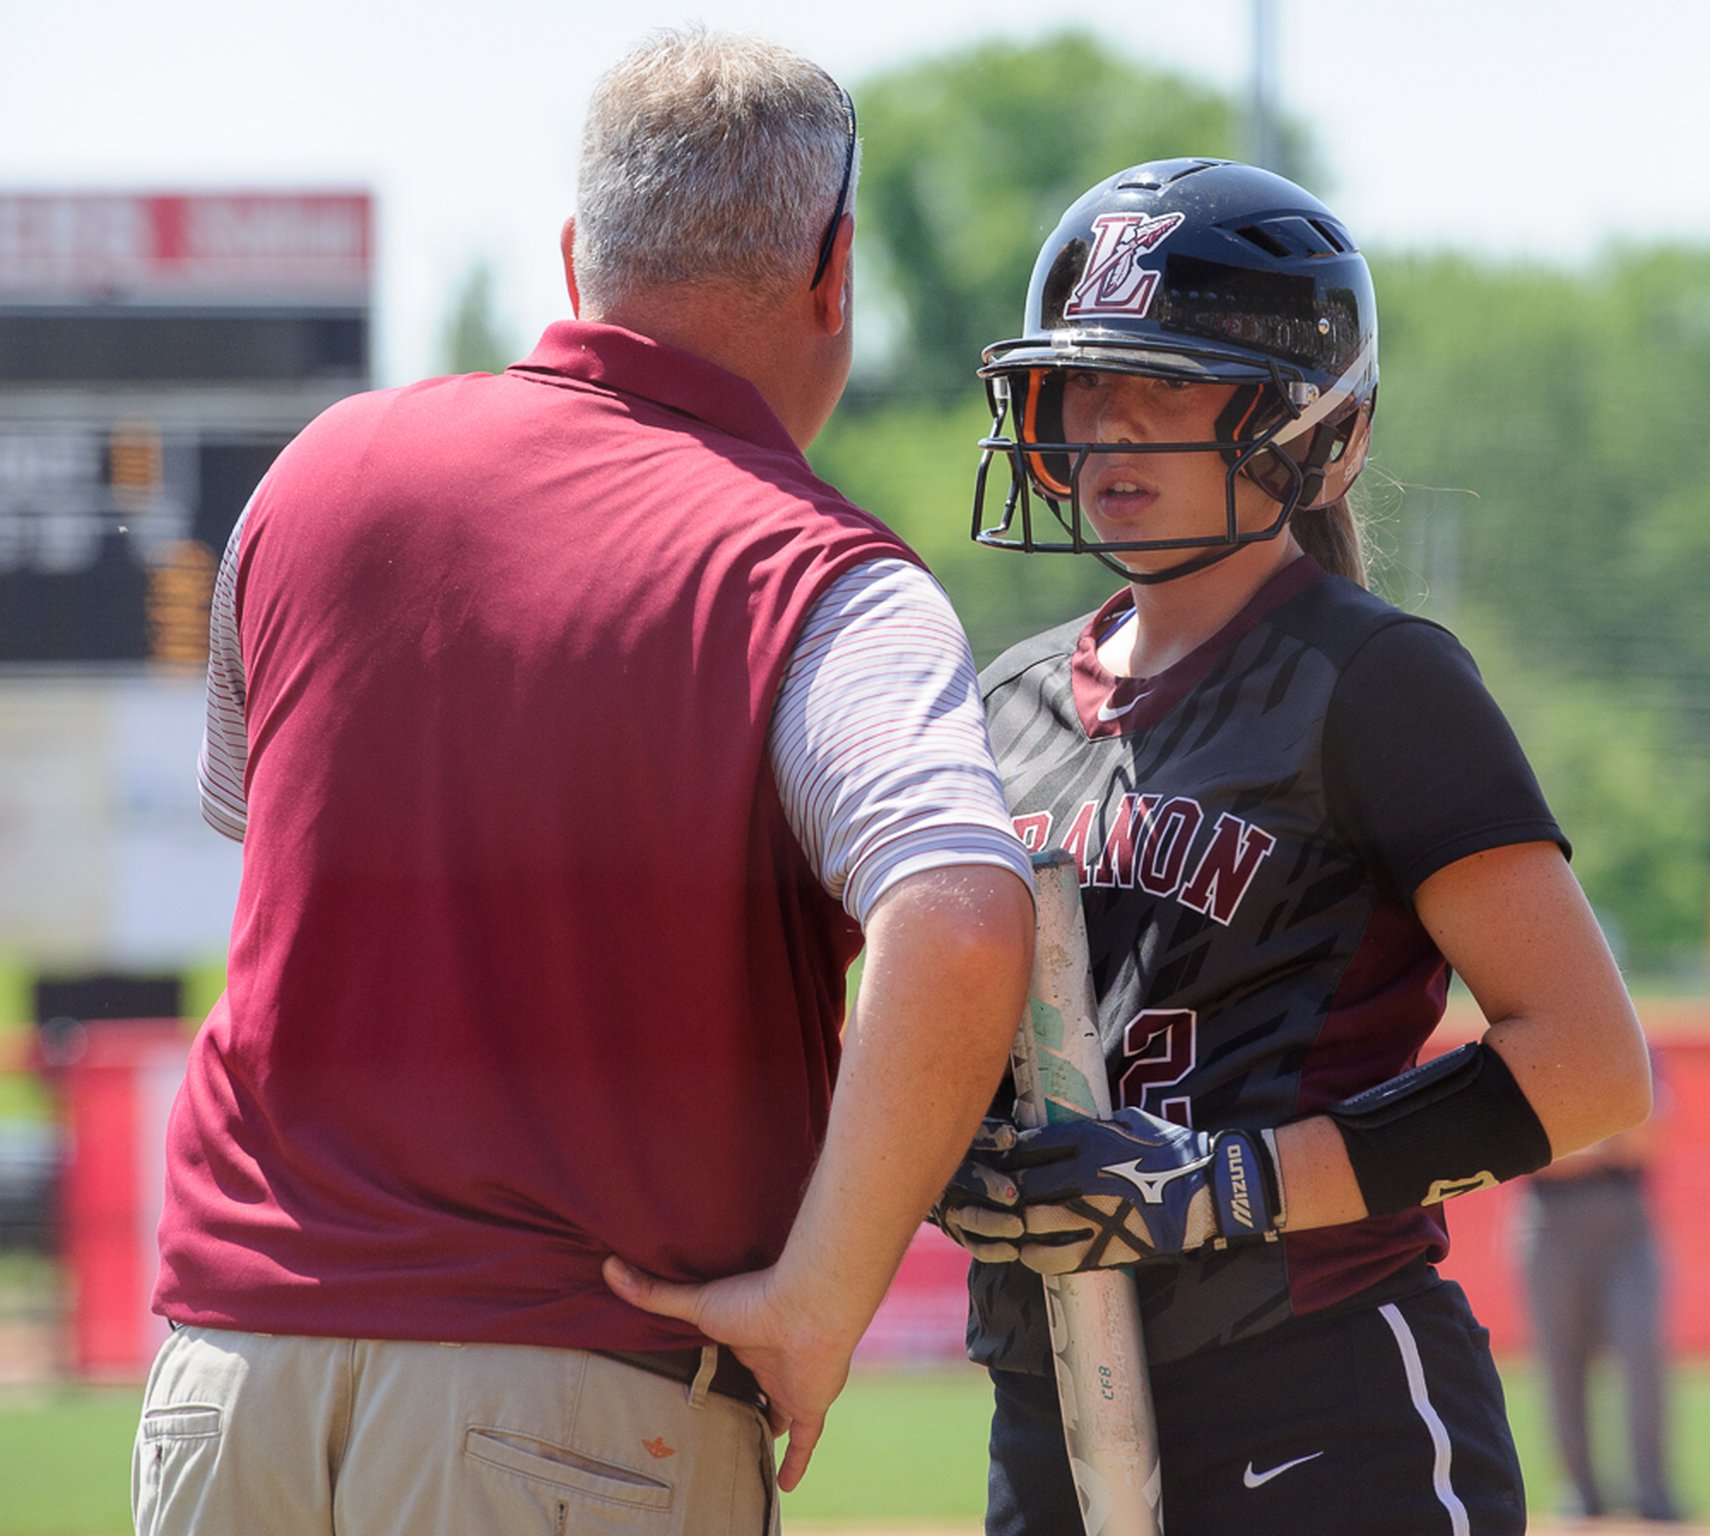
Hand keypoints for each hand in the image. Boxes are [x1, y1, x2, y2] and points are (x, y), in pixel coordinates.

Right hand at [601, 1255, 855, 1492]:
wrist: (808, 1308)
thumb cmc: (753, 1299)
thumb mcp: (696, 1302)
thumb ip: (653, 1294)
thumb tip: (608, 1267)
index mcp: (742, 1338)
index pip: (727, 1361)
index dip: (714, 1373)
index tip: (693, 1386)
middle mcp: (767, 1362)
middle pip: (751, 1390)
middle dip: (737, 1404)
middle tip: (711, 1425)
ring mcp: (790, 1385)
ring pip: (777, 1416)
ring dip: (764, 1432)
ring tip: (743, 1453)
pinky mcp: (809, 1407)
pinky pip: (804, 1442)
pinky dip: (795, 1463)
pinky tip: (785, 1486)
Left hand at [936, 1108, 1283, 1273]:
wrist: (1210, 1189)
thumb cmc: (1170, 1147)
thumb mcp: (1125, 1120)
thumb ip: (1085, 1125)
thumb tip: (1054, 1120)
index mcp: (1086, 1142)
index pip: (1026, 1148)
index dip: (1002, 1156)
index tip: (989, 1159)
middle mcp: (1083, 1179)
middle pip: (1020, 1188)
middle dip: (995, 1194)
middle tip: (976, 1198)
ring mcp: (1093, 1216)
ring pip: (1030, 1225)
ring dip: (1005, 1228)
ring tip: (988, 1228)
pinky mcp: (1105, 1249)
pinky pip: (1054, 1258)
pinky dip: (1032, 1256)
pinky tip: (1023, 1252)